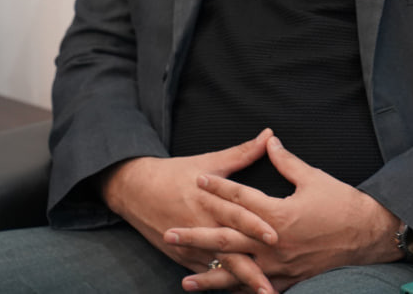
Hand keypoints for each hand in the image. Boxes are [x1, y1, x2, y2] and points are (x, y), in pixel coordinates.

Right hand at [100, 129, 278, 277]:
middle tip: (271, 284)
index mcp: (209, 199)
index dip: (255, 225)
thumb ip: (242, 152)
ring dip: (240, 282)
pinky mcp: (185, 257)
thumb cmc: (177, 173)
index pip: (236, 214)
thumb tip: (269, 135)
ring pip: (219, 268)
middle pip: (229, 248)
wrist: (137, 191)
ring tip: (263, 293)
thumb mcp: (209, 161)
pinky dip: (223, 286)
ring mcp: (192, 245)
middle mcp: (201, 225)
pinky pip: (207, 276)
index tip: (275, 236)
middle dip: (250, 268)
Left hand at [169, 135, 402, 289]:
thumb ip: (287, 162)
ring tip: (185, 281)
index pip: (240, 197)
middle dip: (197, 237)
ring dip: (210, 278)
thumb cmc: (343, 204)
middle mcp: (274, 242)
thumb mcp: (314, 177)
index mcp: (278, 213)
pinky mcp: (289, 280)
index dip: (218, 186)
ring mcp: (280, 265)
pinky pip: (258, 289)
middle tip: (170, 235)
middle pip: (227, 238)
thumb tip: (269, 140)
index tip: (197, 179)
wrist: (369, 236)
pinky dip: (239, 292)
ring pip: (238, 272)